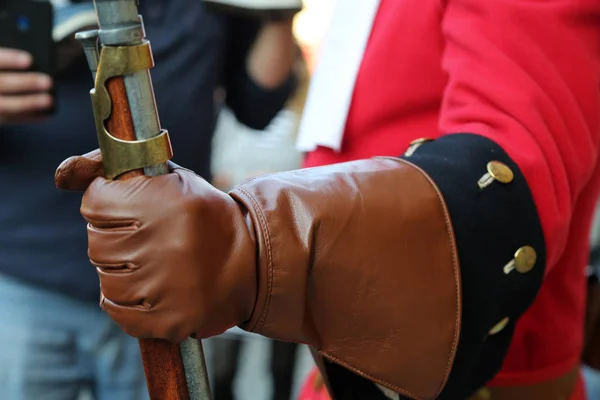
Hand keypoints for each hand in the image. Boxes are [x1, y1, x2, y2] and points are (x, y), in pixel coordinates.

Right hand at [0, 48, 52, 123]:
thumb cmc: (0, 73)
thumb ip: (5, 61)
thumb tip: (30, 60)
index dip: (9, 60)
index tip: (29, 59)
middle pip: (0, 83)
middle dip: (25, 83)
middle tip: (48, 81)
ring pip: (3, 105)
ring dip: (28, 103)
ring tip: (48, 99)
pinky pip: (7, 119)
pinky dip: (26, 117)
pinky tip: (44, 115)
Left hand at [55, 151, 257, 342]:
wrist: (251, 263)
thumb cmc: (204, 216)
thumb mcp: (170, 179)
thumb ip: (112, 169)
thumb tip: (60, 173)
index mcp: (168, 203)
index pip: (95, 203)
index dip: (107, 203)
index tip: (127, 207)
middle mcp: (166, 245)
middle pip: (97, 242)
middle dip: (114, 237)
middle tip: (144, 237)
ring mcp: (167, 288)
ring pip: (105, 278)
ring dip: (120, 269)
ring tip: (151, 263)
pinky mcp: (169, 320)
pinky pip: (116, 309)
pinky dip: (125, 299)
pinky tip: (148, 287)